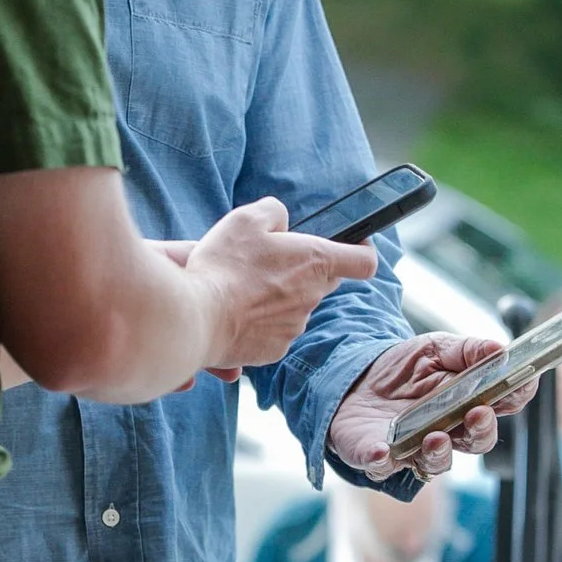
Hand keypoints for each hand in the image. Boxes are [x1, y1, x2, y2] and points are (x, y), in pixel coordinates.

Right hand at [183, 200, 377, 373]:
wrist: (196, 318)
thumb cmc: (223, 266)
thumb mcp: (247, 218)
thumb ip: (274, 212)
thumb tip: (282, 223)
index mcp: (316, 261)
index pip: (364, 260)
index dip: (362, 250)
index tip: (353, 244)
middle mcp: (313, 296)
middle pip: (325, 281)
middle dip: (305, 270)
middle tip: (271, 262)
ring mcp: (295, 326)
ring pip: (296, 306)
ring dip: (278, 297)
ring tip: (243, 289)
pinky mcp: (274, 349)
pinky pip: (275, 331)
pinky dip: (261, 322)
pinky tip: (236, 313)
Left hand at [326, 334, 537, 480]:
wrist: (353, 379)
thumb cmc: (403, 369)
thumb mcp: (436, 348)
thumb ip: (468, 350)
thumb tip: (500, 349)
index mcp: (468, 404)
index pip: (502, 405)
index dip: (517, 395)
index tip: (524, 382)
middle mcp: (448, 432)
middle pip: (476, 441)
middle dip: (482, 430)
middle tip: (479, 413)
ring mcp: (414, 448)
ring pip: (436, 462)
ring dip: (438, 452)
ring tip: (435, 437)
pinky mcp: (378, 457)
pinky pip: (382, 466)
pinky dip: (382, 461)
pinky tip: (382, 451)